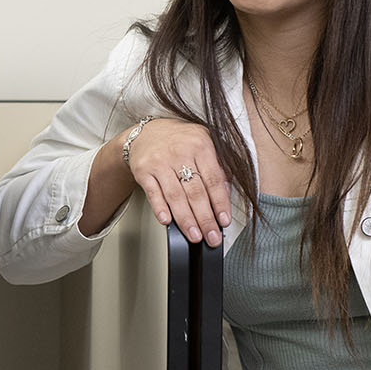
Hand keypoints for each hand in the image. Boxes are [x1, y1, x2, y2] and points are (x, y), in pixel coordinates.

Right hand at [122, 118, 231, 246]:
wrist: (145, 133)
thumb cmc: (179, 141)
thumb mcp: (203, 144)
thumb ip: (218, 166)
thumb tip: (227, 194)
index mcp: (200, 145)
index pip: (213, 179)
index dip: (220, 203)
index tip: (224, 221)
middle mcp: (180, 152)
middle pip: (195, 191)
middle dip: (205, 218)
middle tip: (211, 236)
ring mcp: (160, 162)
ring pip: (175, 195)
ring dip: (186, 219)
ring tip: (194, 235)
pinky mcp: (143, 170)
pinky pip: (153, 193)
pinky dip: (160, 208)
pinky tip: (167, 221)